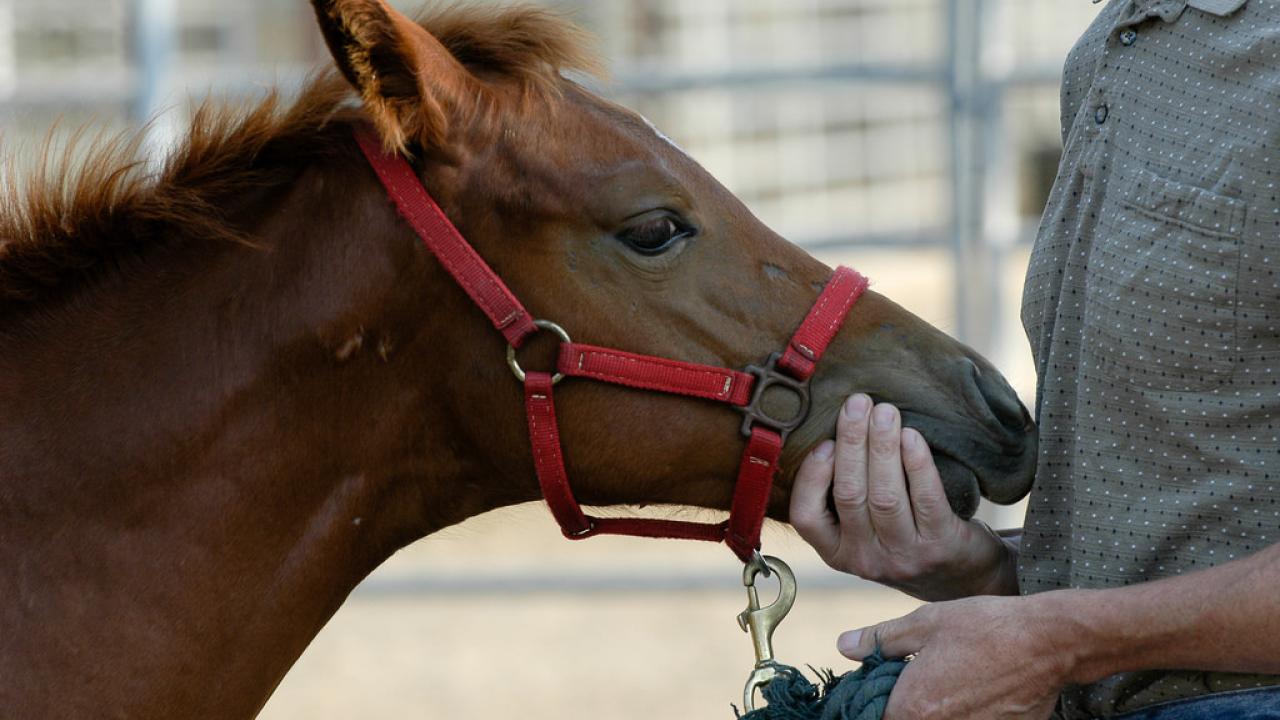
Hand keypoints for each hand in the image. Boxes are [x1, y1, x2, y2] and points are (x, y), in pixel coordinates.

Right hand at [789, 394, 1016, 600]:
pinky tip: (912, 436)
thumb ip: (844, 496)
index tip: (824, 441)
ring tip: (885, 411)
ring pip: (885, 496)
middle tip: (858, 402)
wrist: (963, 578)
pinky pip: (925, 499)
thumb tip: (836, 429)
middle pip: (850, 495)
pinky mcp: (941, 547)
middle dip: (852, 443)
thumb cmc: (904, 538)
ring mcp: (904, 557)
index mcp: (837, 552)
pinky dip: (916, 464)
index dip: (812, 476)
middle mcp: (866, 560)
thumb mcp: (864, 532)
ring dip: (882, 447)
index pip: (807, 517)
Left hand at [837, 595, 1072, 719]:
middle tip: (911, 677)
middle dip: (900, 706)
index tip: (877, 683)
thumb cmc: (986, 628)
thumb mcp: (926, 623)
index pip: (873, 719)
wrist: (1050, 642)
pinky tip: (972, 689)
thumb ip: (880, 640)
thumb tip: (844, 646)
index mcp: (913, 709)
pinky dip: (962, 712)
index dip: (869, 702)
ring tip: (947, 681)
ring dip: (931, 710)